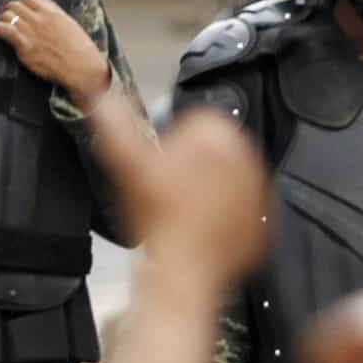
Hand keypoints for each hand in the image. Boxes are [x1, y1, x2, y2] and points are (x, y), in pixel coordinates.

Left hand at [0, 0, 111, 104]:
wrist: (81, 67)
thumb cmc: (78, 47)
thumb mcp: (67, 21)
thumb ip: (50, 7)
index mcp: (51, 11)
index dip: (21, 3)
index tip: (20, 11)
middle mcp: (40, 18)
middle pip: (14, 5)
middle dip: (9, 11)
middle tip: (8, 19)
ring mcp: (31, 31)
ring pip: (6, 15)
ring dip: (2, 20)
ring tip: (3, 27)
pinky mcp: (24, 45)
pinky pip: (3, 30)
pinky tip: (0, 35)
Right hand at [110, 108, 270, 288]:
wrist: (184, 270)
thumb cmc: (159, 218)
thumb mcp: (128, 162)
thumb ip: (114, 121)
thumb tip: (98, 93)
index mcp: (218, 133)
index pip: (194, 122)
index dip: (171, 143)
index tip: (160, 164)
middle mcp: (247, 156)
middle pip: (212, 150)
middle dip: (193, 164)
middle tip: (168, 189)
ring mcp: (259, 189)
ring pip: (227, 177)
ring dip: (208, 187)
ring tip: (182, 209)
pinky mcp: (264, 218)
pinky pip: (242, 206)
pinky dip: (225, 213)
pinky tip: (200, 224)